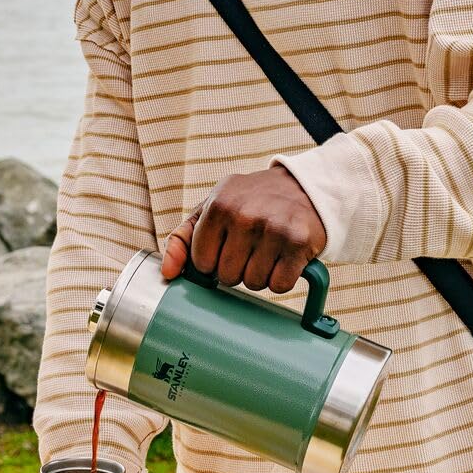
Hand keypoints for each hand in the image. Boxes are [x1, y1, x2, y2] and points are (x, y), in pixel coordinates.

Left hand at [160, 166, 325, 291]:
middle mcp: (245, 215)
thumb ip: (183, 237)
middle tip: (251, 247)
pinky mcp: (299, 243)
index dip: (213, 261)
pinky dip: (281, 278)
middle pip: (227, 277)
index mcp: (219, 205)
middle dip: (238, 268)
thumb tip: (169, 272)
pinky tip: (284, 257)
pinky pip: (279, 285)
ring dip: (260, 274)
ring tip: (268, 250)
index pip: (201, 263)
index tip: (226, 246)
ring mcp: (274, 229)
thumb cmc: (252, 202)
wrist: (304, 187)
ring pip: (254, 283)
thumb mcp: (213, 207)